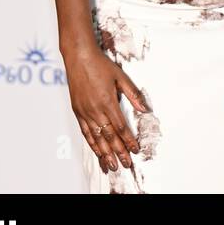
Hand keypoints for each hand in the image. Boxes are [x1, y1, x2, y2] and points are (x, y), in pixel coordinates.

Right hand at [65, 46, 146, 172]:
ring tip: (112, 166)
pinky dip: (92, 144)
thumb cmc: (101, 65)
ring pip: (96, 138)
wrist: (79, 58)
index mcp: (107, 101)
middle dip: (119, 152)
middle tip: (126, 165)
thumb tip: (146, 108)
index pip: (120, 127)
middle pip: (108, 136)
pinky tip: (97, 152)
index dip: (128, 140)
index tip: (135, 150)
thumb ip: (133, 94)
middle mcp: (95, 110)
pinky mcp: (78, 112)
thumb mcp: (121, 77)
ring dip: (104, 153)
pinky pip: (85, 132)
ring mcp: (84, 112)